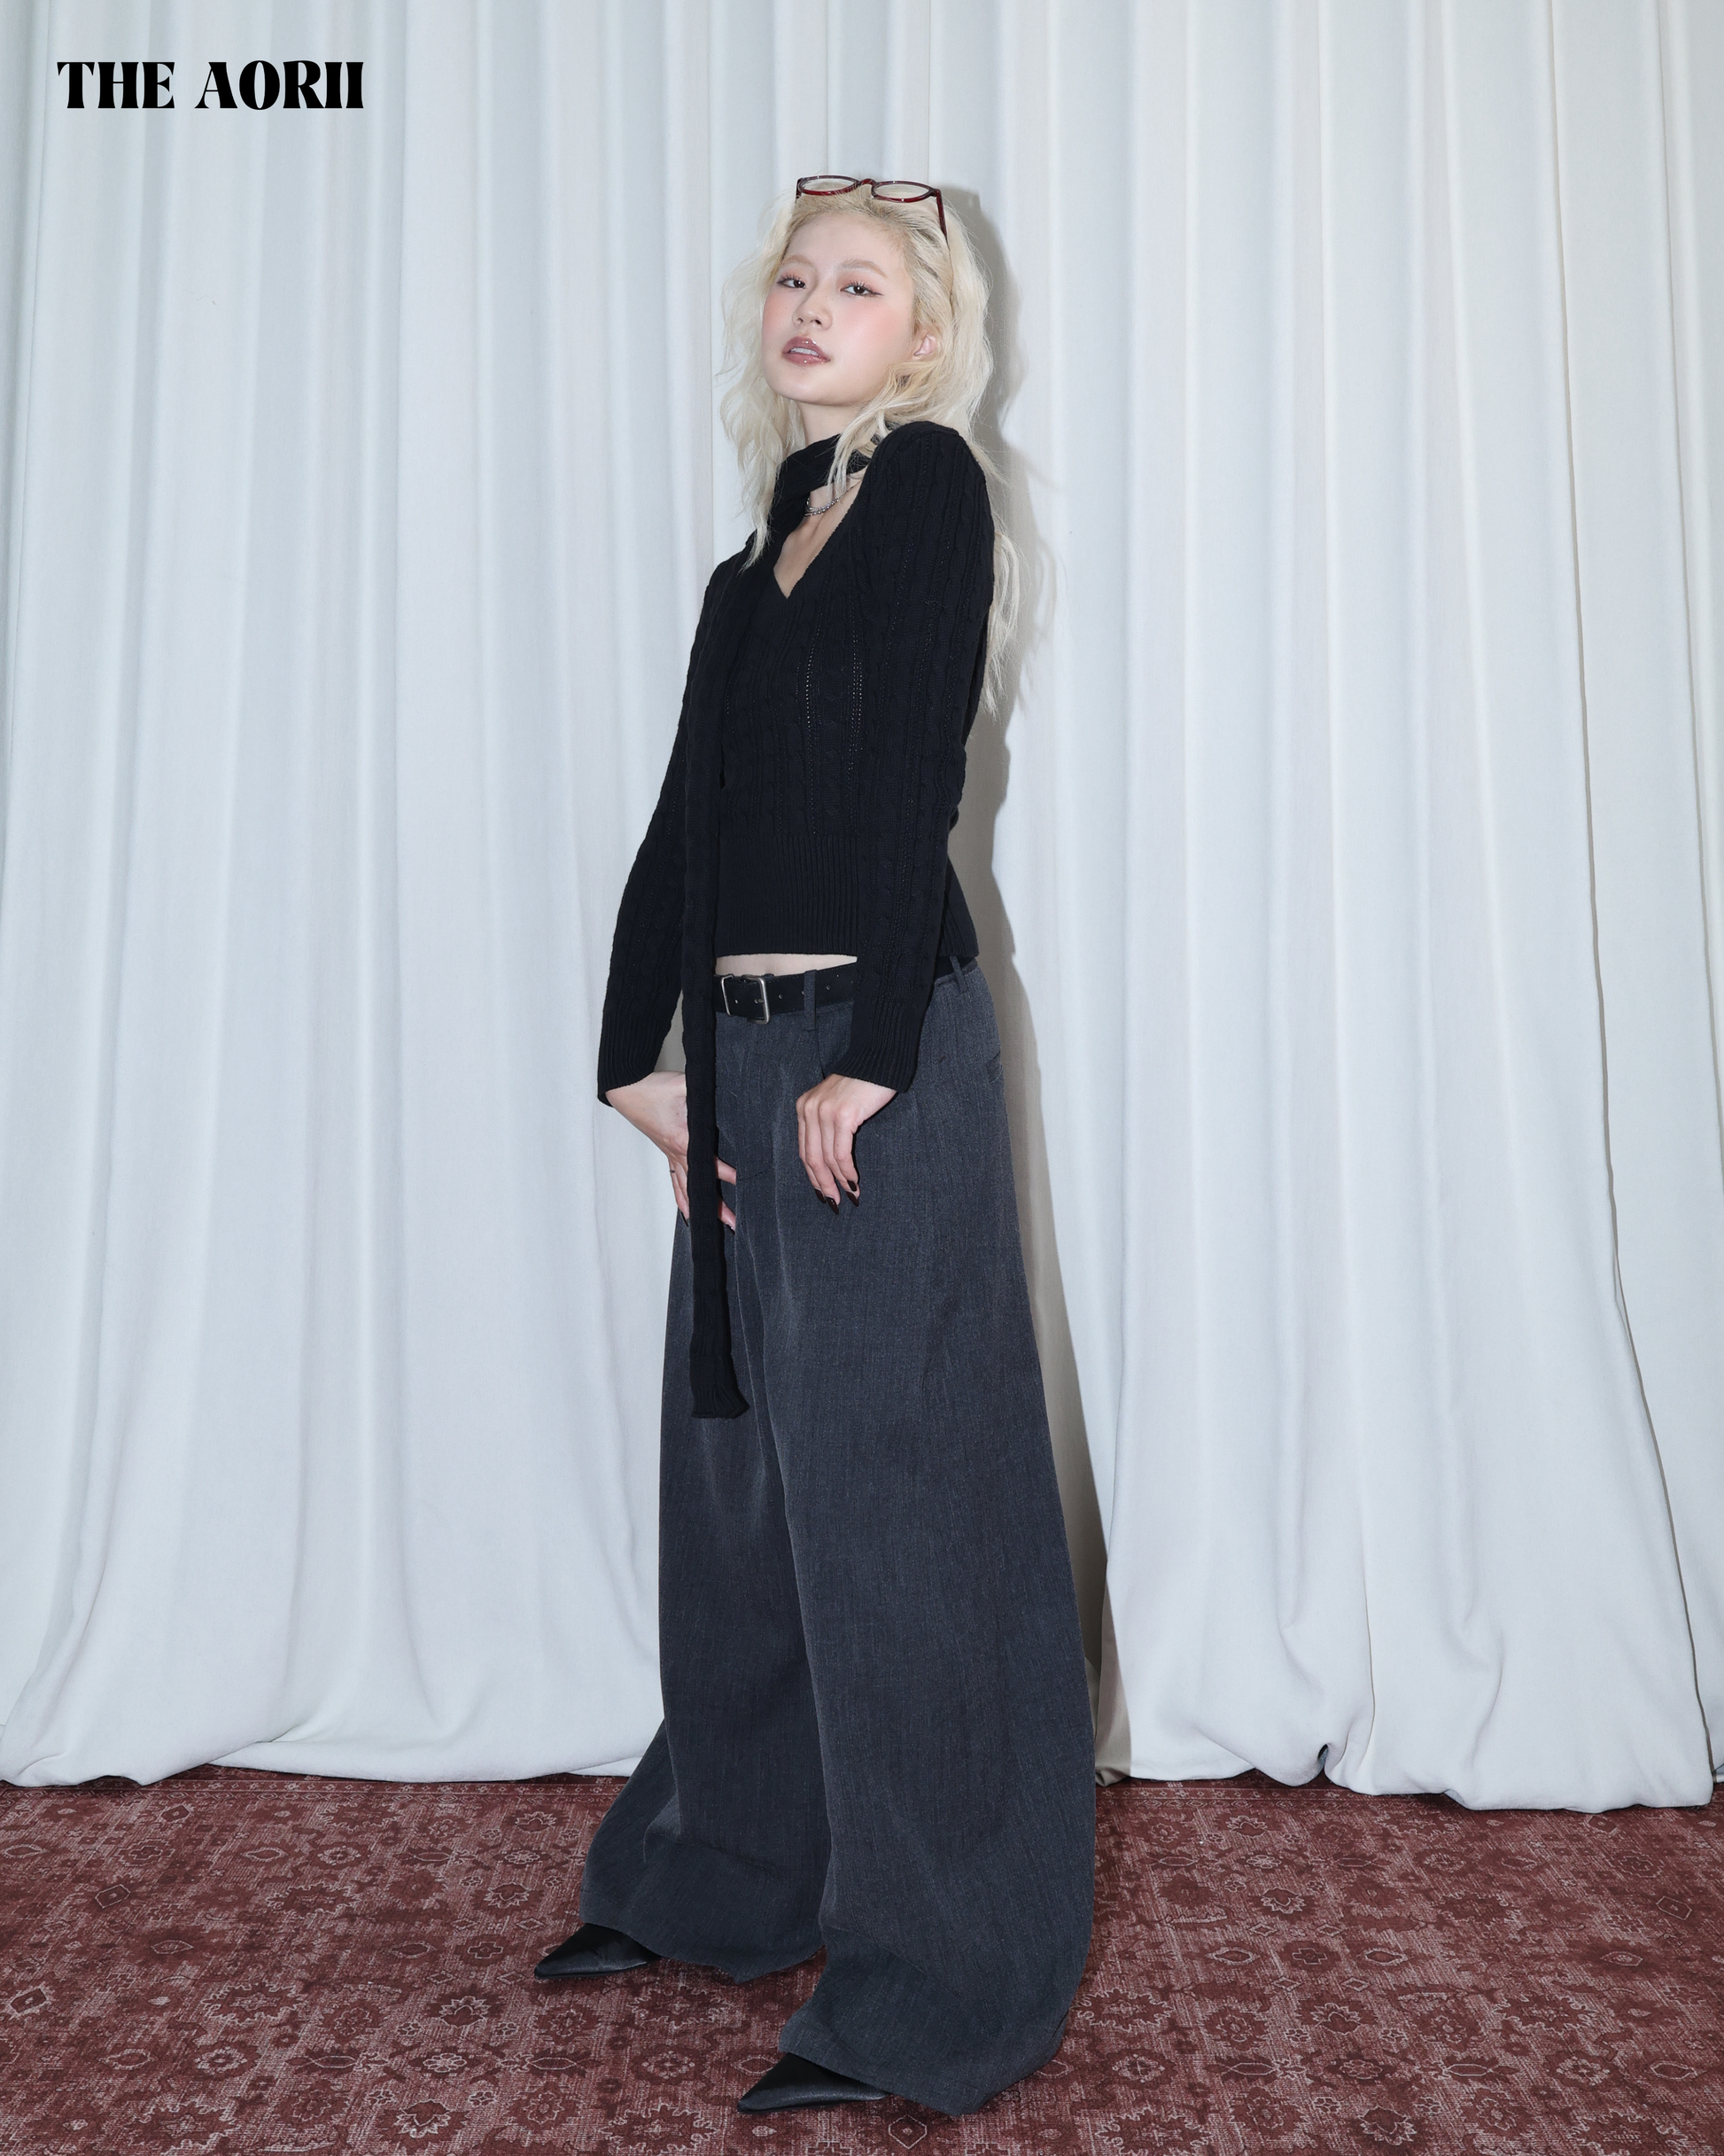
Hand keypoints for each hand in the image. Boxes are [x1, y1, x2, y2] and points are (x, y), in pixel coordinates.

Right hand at [605, 1071, 736, 1227]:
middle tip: (733, 1223)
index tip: (743, 1184)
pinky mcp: (667, 1153)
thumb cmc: (653, 1088)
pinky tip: (689, 1212)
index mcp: (682, 1139)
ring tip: (717, 1226)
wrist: (627, 1090)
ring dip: (701, 1208)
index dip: (726, 1174)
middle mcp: (676, 1153)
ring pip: (687, 1189)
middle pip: (699, 1186)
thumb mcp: (684, 1085)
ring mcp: (670, 1155)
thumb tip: (727, 1089)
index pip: (709, 1162)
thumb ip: (704, 1090)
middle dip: (717, 1206)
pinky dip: (683, 1199)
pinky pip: (675, 1182)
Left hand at [795, 1072, 895, 1206]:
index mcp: (804, 1107)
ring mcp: (824, 1112)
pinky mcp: (842, 1116)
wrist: (879, 1060)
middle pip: (811, 1158)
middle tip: (834, 1203)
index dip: (813, 1175)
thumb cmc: (862, 1083)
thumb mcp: (836, 1103)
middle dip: (823, 1184)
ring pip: (826, 1159)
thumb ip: (827, 1125)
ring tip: (851, 1196)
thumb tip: (831, 1161)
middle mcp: (809, 1109)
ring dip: (838, 1182)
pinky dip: (847, 1171)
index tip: (823, 1193)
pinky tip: (854, 1182)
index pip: (804, 1150)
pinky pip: (841, 1153)